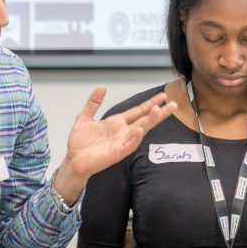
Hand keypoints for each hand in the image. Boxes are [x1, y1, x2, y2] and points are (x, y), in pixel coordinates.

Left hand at [54, 87, 176, 202]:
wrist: (73, 160)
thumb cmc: (80, 142)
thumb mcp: (85, 117)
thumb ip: (93, 102)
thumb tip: (102, 87)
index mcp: (118, 122)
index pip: (138, 111)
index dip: (150, 103)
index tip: (163, 96)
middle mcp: (123, 132)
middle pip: (145, 120)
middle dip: (159, 112)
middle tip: (173, 104)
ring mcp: (122, 142)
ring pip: (140, 131)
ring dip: (149, 121)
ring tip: (158, 110)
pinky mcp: (117, 153)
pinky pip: (129, 146)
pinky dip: (135, 138)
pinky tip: (140, 130)